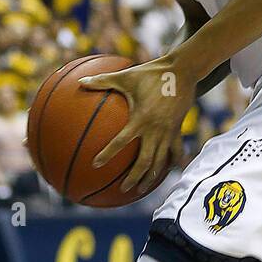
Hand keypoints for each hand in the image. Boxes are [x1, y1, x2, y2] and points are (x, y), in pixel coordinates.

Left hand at [79, 57, 193, 194]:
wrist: (182, 71)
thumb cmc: (150, 73)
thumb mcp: (125, 76)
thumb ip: (102, 80)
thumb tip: (80, 83)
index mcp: (140, 118)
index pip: (121, 141)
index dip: (108, 154)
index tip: (95, 165)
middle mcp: (155, 129)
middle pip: (145, 161)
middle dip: (134, 177)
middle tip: (123, 189)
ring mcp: (168, 132)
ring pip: (161, 161)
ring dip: (151, 177)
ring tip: (142, 189)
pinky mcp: (178, 130)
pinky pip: (175, 152)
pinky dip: (172, 163)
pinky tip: (167, 172)